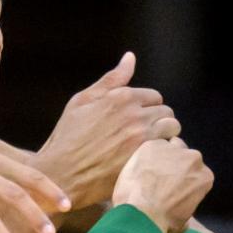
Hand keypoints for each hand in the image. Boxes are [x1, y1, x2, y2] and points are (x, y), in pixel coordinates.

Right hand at [36, 51, 180, 207]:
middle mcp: (135, 115)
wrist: (61, 175)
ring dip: (165, 137)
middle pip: (167, 113)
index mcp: (121, 97)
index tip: (138, 121)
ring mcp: (141, 139)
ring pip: (172, 130)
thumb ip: (111, 80)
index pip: (154, 97)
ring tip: (151, 147)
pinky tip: (150, 161)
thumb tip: (130, 57)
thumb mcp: (82, 102)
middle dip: (159, 122)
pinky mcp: (143, 160)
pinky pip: (168, 150)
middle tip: (145, 136)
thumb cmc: (67, 138)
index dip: (147, 109)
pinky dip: (164, 153)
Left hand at [112, 138, 213, 232]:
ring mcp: (173, 149)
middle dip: (175, 165)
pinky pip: (150, 147)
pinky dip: (145, 156)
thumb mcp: (182, 223)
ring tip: (148, 173)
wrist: (142, 213)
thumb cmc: (162, 222)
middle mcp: (193, 159)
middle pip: (185, 155)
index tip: (173, 186)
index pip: (196, 172)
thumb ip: (186, 211)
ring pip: (168, 148)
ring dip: (161, 157)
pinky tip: (138, 170)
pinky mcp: (152, 145)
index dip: (184, 178)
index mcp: (205, 177)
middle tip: (160, 179)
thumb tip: (183, 218)